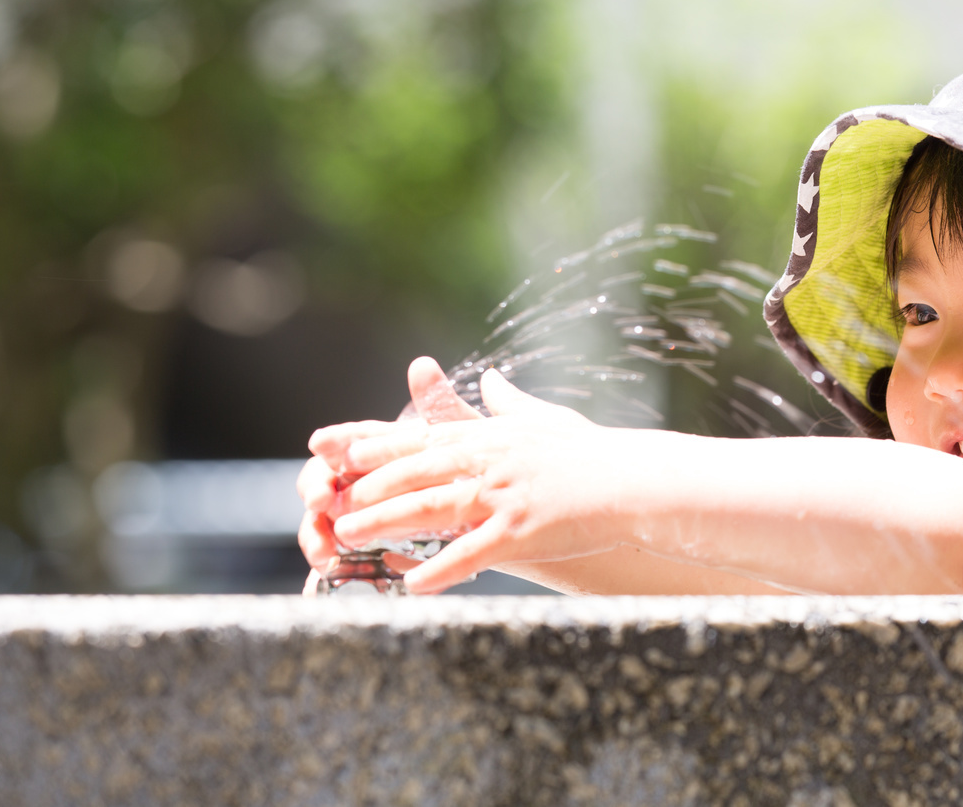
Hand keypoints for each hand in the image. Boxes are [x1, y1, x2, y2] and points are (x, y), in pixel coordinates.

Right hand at [297, 356, 484, 591]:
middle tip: (320, 500)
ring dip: (316, 531)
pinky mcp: (373, 554)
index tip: (321, 443)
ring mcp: (369, 518)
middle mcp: (373, 481)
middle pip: (328, 479)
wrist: (512, 527)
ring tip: (324, 547)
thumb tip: (421, 364)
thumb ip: (442, 409)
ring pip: (327, 520)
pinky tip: (331, 568)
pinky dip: (332, 562)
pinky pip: (342, 558)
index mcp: (392, 450)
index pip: (354, 440)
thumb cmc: (490, 478)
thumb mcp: (471, 445)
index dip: (336, 441)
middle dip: (317, 487)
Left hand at [313, 363, 661, 594]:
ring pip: (433, 508)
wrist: (634, 481)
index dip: (377, 445)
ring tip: (349, 537)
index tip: (338, 451)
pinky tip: (413, 584)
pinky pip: (472, 552)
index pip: (422, 438)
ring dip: (386, 524)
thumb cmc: (592, 454)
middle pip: (416, 472)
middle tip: (329, 502)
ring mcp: (505, 495)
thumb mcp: (548, 420)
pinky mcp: (523, 530)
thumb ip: (511, 403)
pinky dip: (440, 569)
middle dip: (367, 487)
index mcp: (491, 437)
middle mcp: (492, 461)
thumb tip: (493, 378)